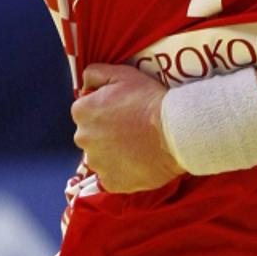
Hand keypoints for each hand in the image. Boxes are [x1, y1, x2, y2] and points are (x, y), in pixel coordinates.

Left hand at [71, 64, 183, 192]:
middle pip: (90, 134)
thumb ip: (95, 73)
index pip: (85, 110)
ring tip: (138, 145)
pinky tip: (139, 161)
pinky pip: (112, 176)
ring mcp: (97, 163)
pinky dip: (123, 170)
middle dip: (105, 132)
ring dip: (113, 152)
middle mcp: (82, 138)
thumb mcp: (122, 73)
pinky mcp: (111, 182)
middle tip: (131, 128)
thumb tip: (85, 86)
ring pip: (100, 156)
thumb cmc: (148, 99)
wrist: (175, 130)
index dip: (104, 109)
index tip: (122, 110)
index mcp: (82, 111)